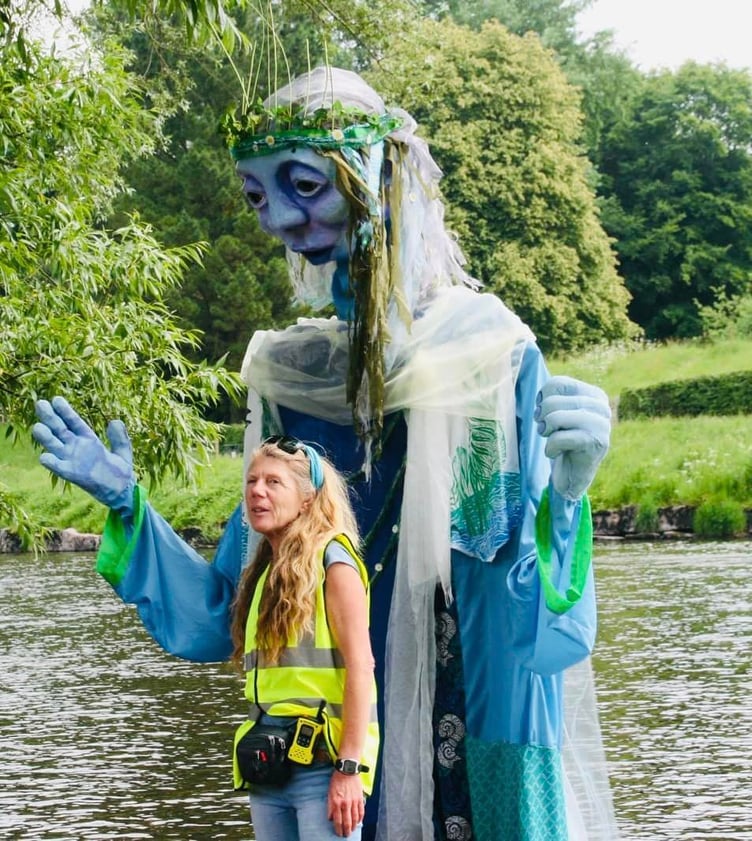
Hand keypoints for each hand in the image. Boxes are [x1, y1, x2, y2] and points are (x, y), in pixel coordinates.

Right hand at [32, 396, 135, 514]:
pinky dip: (51, 462)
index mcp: (89, 440)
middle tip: (40, 403)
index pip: (74, 422)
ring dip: (45, 437)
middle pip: (60, 429)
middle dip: (50, 417)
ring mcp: (72, 460)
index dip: (65, 412)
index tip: (56, 399)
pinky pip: (58, 466)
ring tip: (37, 427)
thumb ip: (119, 438)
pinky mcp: (71, 474)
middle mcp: (77, 447)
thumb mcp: (123, 451)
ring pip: (54, 445)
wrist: (121, 492)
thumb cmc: (121, 471)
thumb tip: (114, 421)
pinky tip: (44, 456)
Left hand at [328, 770, 364, 837]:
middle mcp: (346, 804)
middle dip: (346, 831)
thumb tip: (330, 818)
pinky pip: (361, 811)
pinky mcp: (360, 798)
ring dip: (353, 826)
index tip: (339, 833)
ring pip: (355, 819)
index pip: (338, 821)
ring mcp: (354, 801)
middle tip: (346, 835)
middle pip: (347, 822)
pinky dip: (360, 818)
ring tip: (352, 830)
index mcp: (337, 803)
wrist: (347, 770)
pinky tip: (358, 821)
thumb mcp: (329, 793)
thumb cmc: (337, 780)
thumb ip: (330, 807)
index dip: (338, 829)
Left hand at [535, 375, 610, 500]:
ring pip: (555, 418)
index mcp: (594, 395)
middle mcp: (602, 407)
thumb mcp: (558, 413)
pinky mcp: (597, 445)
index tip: (544, 414)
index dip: (542, 399)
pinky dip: (550, 449)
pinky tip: (556, 454)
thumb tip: (541, 395)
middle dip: (542, 418)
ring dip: (545, 432)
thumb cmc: (563, 440)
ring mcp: (603, 426)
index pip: (557, 383)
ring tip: (550, 440)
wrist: (574, 475)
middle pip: (553, 402)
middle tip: (545, 430)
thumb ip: (552, 396)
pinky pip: (559, 439)